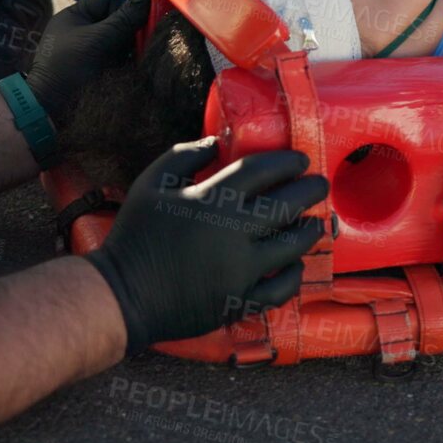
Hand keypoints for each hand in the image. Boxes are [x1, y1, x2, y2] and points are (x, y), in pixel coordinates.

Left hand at [24, 0, 150, 131]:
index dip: (123, 11)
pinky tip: (124, 71)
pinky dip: (122, 62)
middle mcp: (79, 29)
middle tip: (132, 47)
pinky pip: (114, 57)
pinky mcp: (92, 68)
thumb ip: (125, 18)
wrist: (52, 108)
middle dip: (127, 33)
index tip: (131, 29)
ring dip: (126, 49)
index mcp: (74, 16)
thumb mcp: (99, 39)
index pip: (107, 1)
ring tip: (128, 62)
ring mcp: (85, 49)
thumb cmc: (71, 66)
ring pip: (117, 40)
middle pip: (115, 21)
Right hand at [86, 140, 327, 350]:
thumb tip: (216, 142)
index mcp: (210, 199)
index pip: (262, 171)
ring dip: (309, 231)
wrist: (122, 295)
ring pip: (292, 246)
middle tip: (320, 185)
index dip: (287, 162)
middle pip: (287, 205)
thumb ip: (184, 156)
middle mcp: (232, 233)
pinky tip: (295, 265)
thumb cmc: (134, 235)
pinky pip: (281, 289)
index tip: (301, 159)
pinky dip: (294, 276)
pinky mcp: (239, 301)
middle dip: (310, 191)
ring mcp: (239, 270)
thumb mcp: (151, 184)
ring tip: (315, 224)